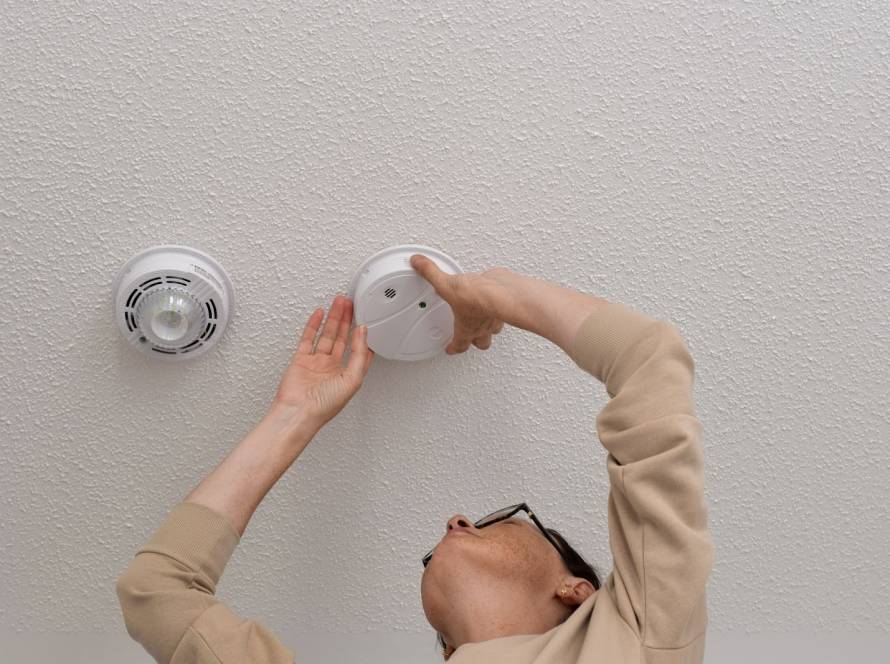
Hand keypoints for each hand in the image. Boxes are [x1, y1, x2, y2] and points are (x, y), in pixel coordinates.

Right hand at [271, 295, 374, 428]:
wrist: (298, 412)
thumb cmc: (324, 405)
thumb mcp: (352, 380)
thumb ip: (360, 355)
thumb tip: (363, 333)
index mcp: (347, 374)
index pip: (359, 350)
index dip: (363, 335)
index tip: (367, 319)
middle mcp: (332, 368)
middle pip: (342, 338)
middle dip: (348, 320)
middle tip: (351, 304)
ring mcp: (316, 362)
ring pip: (327, 334)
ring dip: (333, 318)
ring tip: (339, 302)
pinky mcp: (301, 360)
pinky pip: (308, 338)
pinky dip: (314, 325)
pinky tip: (320, 314)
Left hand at [409, 254, 509, 354]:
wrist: (501, 292)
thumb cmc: (476, 298)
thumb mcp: (446, 284)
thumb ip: (431, 273)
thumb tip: (417, 263)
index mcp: (467, 328)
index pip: (459, 344)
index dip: (454, 348)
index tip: (450, 349)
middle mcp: (483, 326)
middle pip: (482, 343)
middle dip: (476, 342)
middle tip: (471, 339)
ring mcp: (495, 317)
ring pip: (494, 330)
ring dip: (489, 328)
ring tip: (484, 322)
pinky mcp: (504, 304)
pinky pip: (501, 309)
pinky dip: (498, 307)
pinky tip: (495, 300)